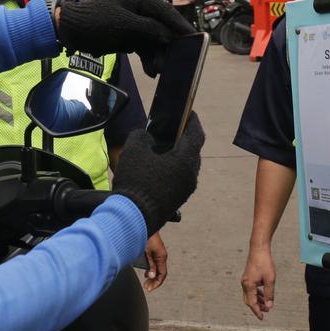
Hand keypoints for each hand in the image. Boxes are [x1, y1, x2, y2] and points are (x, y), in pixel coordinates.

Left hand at [56, 0, 194, 74]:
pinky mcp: (126, 37)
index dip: (180, 25)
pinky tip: (151, 71)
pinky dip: (147, 59)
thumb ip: (149, 29)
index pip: (165, 11)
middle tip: (174, 62)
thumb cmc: (95, 22)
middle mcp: (139, 10)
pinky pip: (143, 48)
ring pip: (153, 41)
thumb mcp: (123, 25)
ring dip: (157, 56)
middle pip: (161, 28)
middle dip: (167, 46)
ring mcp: (133, 24)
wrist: (69, 31)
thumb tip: (168, 36)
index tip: (195, 38)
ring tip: (158, 70)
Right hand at [111, 113, 204, 235]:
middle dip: (185, 139)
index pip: (197, 135)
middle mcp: (191, 175)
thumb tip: (147, 138)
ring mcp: (186, 190)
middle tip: (173, 130)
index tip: (189, 113)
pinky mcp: (178, 200)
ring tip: (162, 149)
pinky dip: (173, 170)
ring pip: (186, 167)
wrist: (132, 217)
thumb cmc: (135, 180)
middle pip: (193, 152)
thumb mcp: (134, 149)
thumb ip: (142, 136)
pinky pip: (179, 179)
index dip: (193, 122)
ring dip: (178, 156)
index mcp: (186, 160)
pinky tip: (157, 168)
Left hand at [143, 233, 167, 291]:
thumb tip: (151, 276)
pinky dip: (150, 269)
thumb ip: (150, 264)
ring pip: (157, 268)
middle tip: (147, 287)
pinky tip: (146, 272)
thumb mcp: (146, 252)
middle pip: (160, 272)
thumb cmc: (145, 236)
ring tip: (146, 281)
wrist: (144, 224)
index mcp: (162, 256)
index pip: (162, 274)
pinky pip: (154, 263)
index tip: (149, 288)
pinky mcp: (153, 251)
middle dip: (154, 281)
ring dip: (152, 276)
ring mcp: (158, 253)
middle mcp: (161, 256)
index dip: (157, 282)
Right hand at [241, 246, 275, 319]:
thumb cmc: (265, 263)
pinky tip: (263, 295)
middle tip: (266, 312)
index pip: (252, 303)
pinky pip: (250, 289)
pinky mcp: (247, 277)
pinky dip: (256, 294)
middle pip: (248, 300)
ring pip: (249, 295)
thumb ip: (269, 294)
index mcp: (249, 285)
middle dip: (256, 307)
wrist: (258, 249)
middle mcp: (244, 284)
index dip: (257, 311)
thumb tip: (269, 306)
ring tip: (266, 304)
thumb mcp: (270, 280)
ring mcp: (245, 280)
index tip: (262, 318)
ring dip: (257, 301)